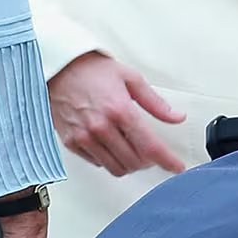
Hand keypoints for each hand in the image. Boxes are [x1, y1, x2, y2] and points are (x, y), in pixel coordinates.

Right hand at [47, 52, 186, 175]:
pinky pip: (96, 163)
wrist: (60, 69)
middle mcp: (100, 127)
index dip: (167, 160)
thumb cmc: (94, 71)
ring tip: (135, 151)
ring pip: (115, 167)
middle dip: (149, 162)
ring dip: (130, 164)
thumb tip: (177, 117)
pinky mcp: (70, 142)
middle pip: (134, 161)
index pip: (149, 146)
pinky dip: (110, 160)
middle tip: (154, 153)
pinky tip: (114, 146)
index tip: (177, 167)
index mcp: (120, 110)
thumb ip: (156, 103)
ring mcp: (83, 137)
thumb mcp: (132, 79)